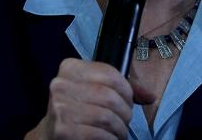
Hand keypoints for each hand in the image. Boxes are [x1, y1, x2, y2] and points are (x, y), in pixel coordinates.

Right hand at [26, 58, 154, 139]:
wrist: (51, 133)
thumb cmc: (78, 109)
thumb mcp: (95, 89)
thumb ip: (122, 88)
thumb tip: (150, 95)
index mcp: (70, 68)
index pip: (109, 73)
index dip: (127, 89)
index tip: (129, 100)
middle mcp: (60, 85)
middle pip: (109, 96)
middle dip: (125, 112)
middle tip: (125, 121)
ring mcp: (59, 108)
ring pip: (106, 116)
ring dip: (120, 128)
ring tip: (119, 132)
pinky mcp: (63, 130)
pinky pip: (99, 134)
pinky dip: (110, 139)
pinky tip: (110, 139)